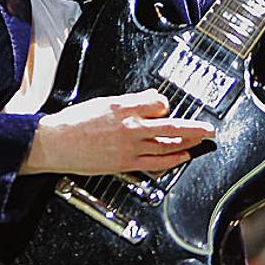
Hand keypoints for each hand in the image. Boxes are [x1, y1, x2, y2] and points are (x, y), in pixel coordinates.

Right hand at [20, 89, 214, 175]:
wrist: (55, 143)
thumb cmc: (74, 123)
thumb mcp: (103, 103)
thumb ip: (128, 103)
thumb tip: (147, 101)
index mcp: (124, 107)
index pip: (159, 102)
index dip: (165, 104)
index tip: (165, 106)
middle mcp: (130, 126)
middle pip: (172, 125)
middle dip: (194, 127)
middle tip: (209, 129)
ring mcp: (130, 147)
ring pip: (168, 145)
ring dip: (188, 143)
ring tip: (200, 141)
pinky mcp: (126, 163)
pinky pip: (156, 162)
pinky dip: (173, 159)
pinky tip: (182, 157)